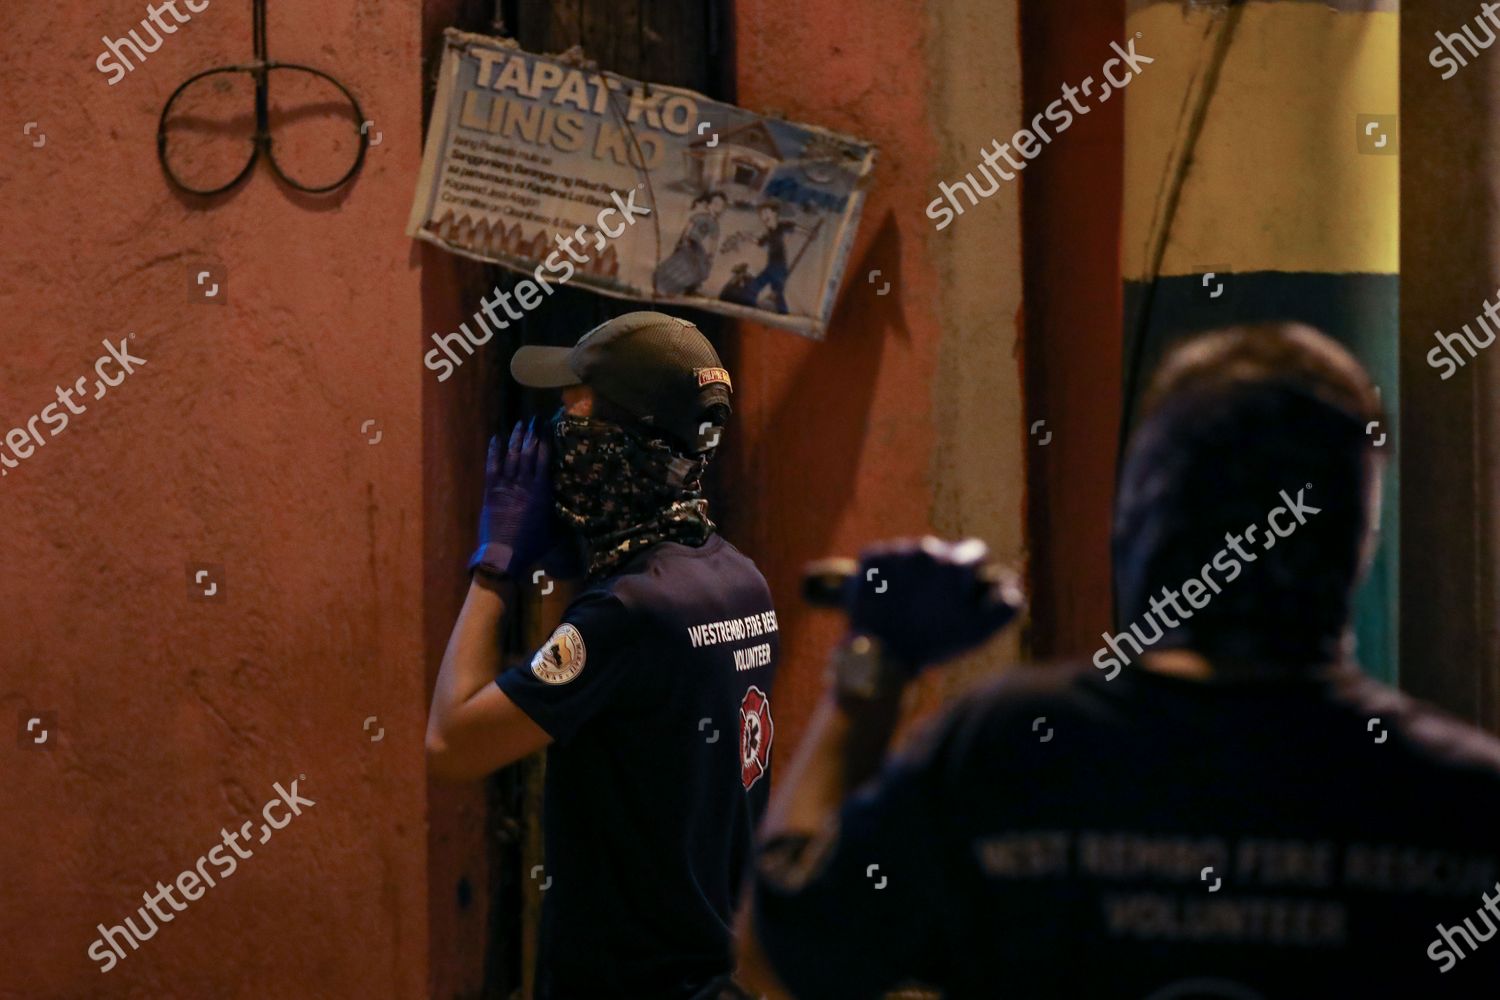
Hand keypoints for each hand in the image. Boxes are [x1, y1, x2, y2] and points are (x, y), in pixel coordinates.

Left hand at [468, 420, 555, 580]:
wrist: (503, 554)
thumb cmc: (531, 546)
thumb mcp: (553, 532)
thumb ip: (563, 520)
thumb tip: (579, 517)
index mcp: (541, 491)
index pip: (544, 458)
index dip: (545, 440)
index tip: (547, 427)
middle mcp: (525, 483)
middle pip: (528, 451)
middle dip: (531, 433)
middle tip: (534, 419)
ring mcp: (506, 485)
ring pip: (512, 455)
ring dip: (515, 438)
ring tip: (519, 424)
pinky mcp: (491, 490)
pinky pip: (492, 465)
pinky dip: (494, 451)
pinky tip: (495, 438)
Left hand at [844, 537, 1021, 671]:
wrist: (879, 657)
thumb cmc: (933, 644)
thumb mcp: (980, 632)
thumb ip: (1008, 606)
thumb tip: (1011, 583)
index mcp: (955, 562)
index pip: (976, 551)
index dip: (972, 575)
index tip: (960, 596)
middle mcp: (925, 548)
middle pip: (943, 551)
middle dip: (942, 573)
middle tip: (931, 604)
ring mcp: (895, 551)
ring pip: (913, 554)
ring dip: (914, 573)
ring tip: (907, 604)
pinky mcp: (870, 557)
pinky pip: (886, 557)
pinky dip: (887, 573)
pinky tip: (887, 597)